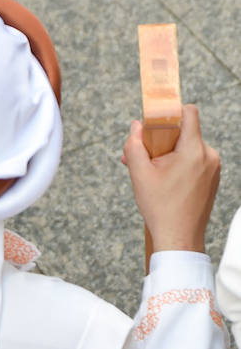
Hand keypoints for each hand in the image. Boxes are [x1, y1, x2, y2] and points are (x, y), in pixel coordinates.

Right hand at [122, 104, 219, 252]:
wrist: (179, 237)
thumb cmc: (160, 207)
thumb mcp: (139, 173)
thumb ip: (134, 144)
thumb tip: (136, 126)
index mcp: (193, 151)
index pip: (189, 113)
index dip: (170, 110)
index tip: (154, 118)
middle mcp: (209, 156)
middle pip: (184, 132)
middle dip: (161, 139)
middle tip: (140, 155)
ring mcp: (213, 167)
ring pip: (188, 147)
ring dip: (167, 153)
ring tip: (149, 172)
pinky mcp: (213, 177)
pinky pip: (194, 160)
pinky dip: (178, 163)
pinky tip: (162, 179)